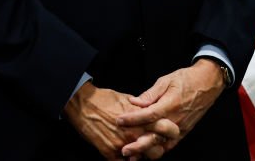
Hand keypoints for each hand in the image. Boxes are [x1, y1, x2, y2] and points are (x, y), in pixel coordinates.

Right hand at [64, 82, 179, 159]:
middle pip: (157, 150)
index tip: (169, 132)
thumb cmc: (105, 99)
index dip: (170, 131)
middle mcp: (134, 133)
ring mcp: (122, 145)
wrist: (83, 104)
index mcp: (142, 118)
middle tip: (153, 144)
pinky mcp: (109, 153)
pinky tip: (126, 154)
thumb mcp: (128, 99)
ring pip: (140, 159)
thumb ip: (142, 108)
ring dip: (141, 155)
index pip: (167, 129)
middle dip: (156, 148)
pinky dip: (126, 160)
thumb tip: (150, 111)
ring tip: (137, 148)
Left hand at [116, 59, 226, 154]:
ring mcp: (181, 128)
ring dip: (147, 150)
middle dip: (138, 144)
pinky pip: (170, 145)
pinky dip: (158, 150)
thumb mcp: (166, 81)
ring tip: (133, 155)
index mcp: (171, 104)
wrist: (207, 84)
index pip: (149, 115)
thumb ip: (149, 94)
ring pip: (162, 144)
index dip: (133, 119)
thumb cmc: (185, 79)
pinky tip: (147, 152)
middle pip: (155, 136)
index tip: (119, 121)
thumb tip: (133, 102)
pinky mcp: (184, 132)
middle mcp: (176, 119)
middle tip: (124, 149)